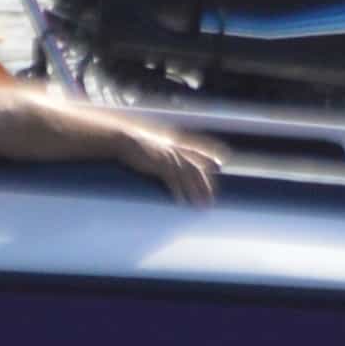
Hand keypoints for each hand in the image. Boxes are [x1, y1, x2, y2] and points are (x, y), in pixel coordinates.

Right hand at [94, 110, 218, 207]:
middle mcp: (176, 149)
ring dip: (196, 193)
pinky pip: (172, 180)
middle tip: (211, 200)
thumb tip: (172, 155)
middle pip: (197, 169)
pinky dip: (178, 192)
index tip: (221, 162)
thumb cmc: (137, 143)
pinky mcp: (159, 164)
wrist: (123, 139)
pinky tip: (181, 203)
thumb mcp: (156, 142)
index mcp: (176, 143)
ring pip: (188, 177)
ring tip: (201, 206)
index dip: (211, 155)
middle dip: (206, 185)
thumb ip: (167, 148)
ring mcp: (169, 156)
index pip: (198, 150)